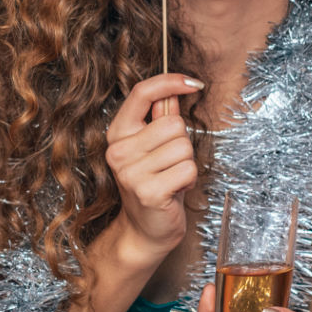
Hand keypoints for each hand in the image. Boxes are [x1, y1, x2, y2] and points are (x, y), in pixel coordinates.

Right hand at [104, 75, 202, 263]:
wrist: (145, 229)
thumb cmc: (153, 184)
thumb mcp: (152, 147)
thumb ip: (160, 118)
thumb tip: (176, 89)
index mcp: (118, 134)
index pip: (142, 93)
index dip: (170, 82)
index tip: (194, 83)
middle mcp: (119, 151)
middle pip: (174, 123)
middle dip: (182, 143)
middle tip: (170, 163)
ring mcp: (131, 172)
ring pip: (184, 147)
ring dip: (186, 163)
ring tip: (171, 177)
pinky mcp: (149, 191)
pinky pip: (188, 169)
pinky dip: (189, 180)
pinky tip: (175, 190)